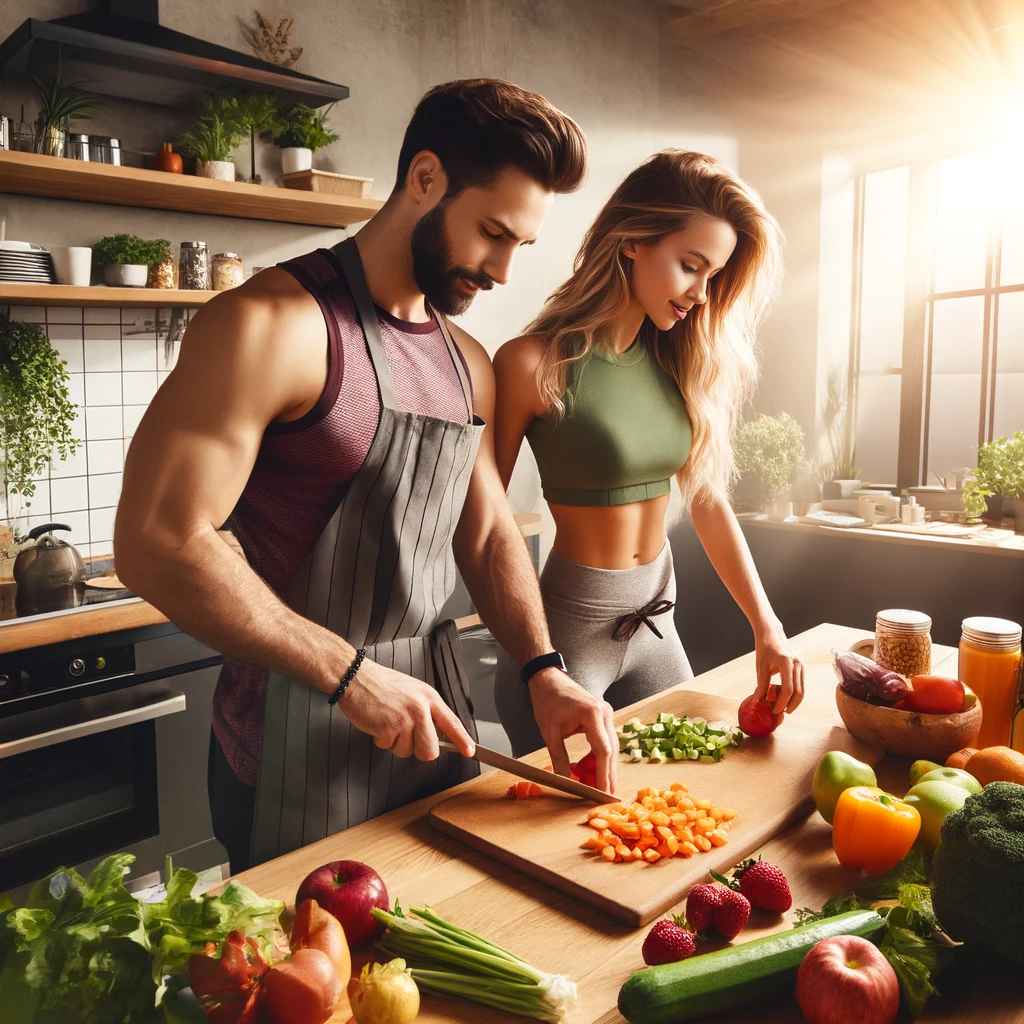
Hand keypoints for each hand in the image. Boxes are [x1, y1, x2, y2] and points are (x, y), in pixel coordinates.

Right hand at [340, 658, 475, 760]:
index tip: (470, 751)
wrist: (357, 677)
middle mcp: (420, 708)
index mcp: (429, 697)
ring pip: (407, 751)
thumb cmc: (382, 684)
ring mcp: (405, 719)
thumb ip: (427, 711)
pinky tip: (378, 724)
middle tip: (406, 738)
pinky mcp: (388, 728)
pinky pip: (389, 747)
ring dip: (396, 743)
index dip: (462, 739)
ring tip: (388, 723)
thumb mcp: (413, 691)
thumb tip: (436, 734)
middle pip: (430, 749)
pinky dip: (381, 740)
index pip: (452, 722)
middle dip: (419, 750)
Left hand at [528, 668, 618, 794]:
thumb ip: (559, 757)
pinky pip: (606, 741)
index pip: (603, 750)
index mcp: (593, 713)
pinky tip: (596, 772)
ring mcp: (606, 714)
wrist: (548, 679)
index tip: (602, 793)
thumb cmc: (548, 700)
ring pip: (611, 747)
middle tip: (607, 798)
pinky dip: (601, 757)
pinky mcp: (603, 717)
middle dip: (609, 775)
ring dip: (607, 768)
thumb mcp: (550, 731)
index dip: (603, 774)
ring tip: (603, 789)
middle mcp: (605, 713)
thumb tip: (566, 781)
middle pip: (611, 750)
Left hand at [753, 626, 804, 713]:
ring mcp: (802, 665)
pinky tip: (783, 698)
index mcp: (787, 662)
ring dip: (793, 701)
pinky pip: (800, 684)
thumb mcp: (761, 666)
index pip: (788, 689)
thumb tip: (758, 701)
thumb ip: (761, 684)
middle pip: (799, 692)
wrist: (772, 633)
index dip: (781, 702)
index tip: (774, 710)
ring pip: (802, 690)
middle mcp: (798, 664)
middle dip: (790, 705)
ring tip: (781, 707)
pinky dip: (793, 694)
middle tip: (779, 713)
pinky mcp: (801, 667)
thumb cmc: (765, 648)